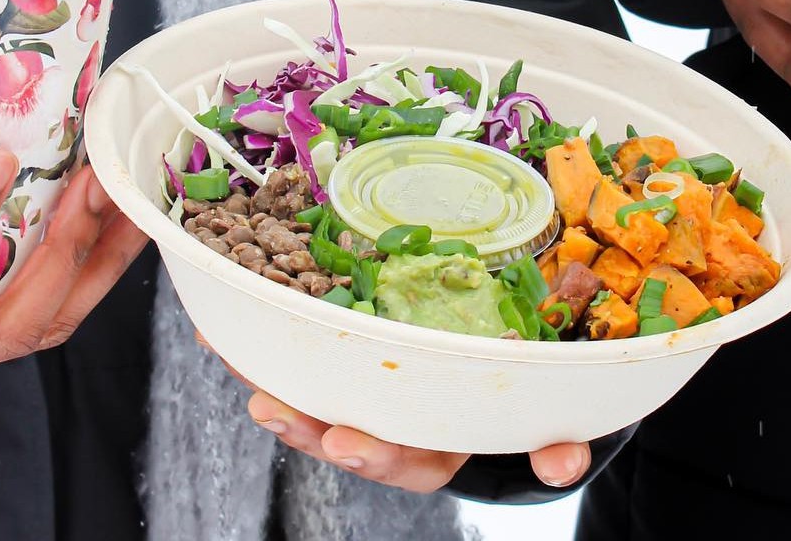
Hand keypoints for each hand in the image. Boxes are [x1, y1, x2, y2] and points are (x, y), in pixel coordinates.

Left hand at [196, 335, 589, 492]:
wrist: (493, 380)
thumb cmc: (511, 399)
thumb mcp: (538, 423)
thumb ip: (554, 445)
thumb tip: (567, 463)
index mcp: (431, 449)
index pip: (400, 462)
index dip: (373, 454)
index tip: (350, 441)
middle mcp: (387, 430)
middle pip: (337, 434)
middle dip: (301, 425)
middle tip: (272, 407)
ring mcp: (358, 396)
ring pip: (307, 398)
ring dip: (266, 379)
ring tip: (232, 358)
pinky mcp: (339, 363)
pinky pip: (295, 359)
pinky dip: (259, 345)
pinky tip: (223, 327)